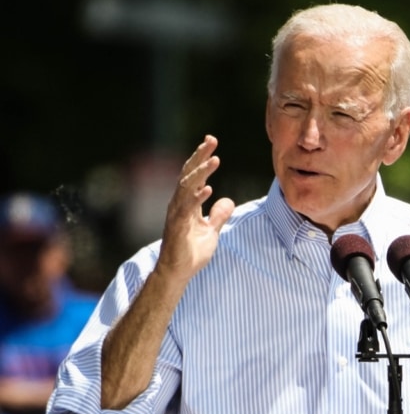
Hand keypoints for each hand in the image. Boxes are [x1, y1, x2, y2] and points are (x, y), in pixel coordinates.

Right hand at [156, 135, 235, 281]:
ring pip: (186, 188)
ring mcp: (177, 215)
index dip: (202, 158)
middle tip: (211, 140)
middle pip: (188, 174)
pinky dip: (196, 198)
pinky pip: (186, 210)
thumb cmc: (191, 251)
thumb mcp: (211, 231)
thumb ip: (218, 215)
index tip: (211, 141)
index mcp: (187, 203)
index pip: (194, 175)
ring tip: (214, 160)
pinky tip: (208, 189)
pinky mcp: (178, 228)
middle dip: (200, 156)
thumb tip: (228, 201)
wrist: (179, 272)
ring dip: (201, 173)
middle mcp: (179, 204)